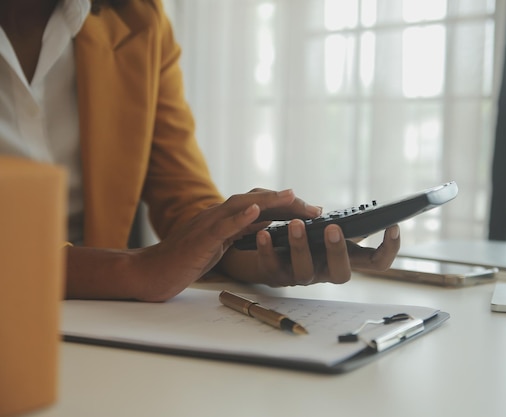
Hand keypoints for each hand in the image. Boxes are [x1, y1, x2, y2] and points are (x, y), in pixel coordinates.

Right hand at [65, 189, 311, 301]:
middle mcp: (217, 216)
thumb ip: (239, 229)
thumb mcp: (219, 243)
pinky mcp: (199, 240)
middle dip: (287, 202)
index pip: (260, 205)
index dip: (286, 205)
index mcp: (224, 219)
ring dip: (269, 200)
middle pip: (256, 200)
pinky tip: (257, 212)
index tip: (312, 210)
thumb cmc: (184, 260)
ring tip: (292, 197)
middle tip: (314, 207)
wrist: (151, 273)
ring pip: (241, 206)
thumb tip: (265, 219)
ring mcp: (207, 225)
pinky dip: (239, 217)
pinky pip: (220, 226)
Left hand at [217, 216, 400, 286]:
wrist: (259, 247)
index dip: (389, 249)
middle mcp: (325, 270)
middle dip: (338, 251)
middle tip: (333, 228)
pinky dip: (268, 248)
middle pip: (342, 274)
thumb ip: (320, 216)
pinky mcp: (275, 275)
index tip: (393, 226)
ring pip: (305, 271)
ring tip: (296, 224)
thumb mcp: (313, 220)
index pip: (375, 262)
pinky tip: (264, 233)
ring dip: (301, 246)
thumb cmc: (296, 230)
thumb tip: (321, 214)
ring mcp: (300, 276)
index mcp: (343, 256)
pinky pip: (271, 265)